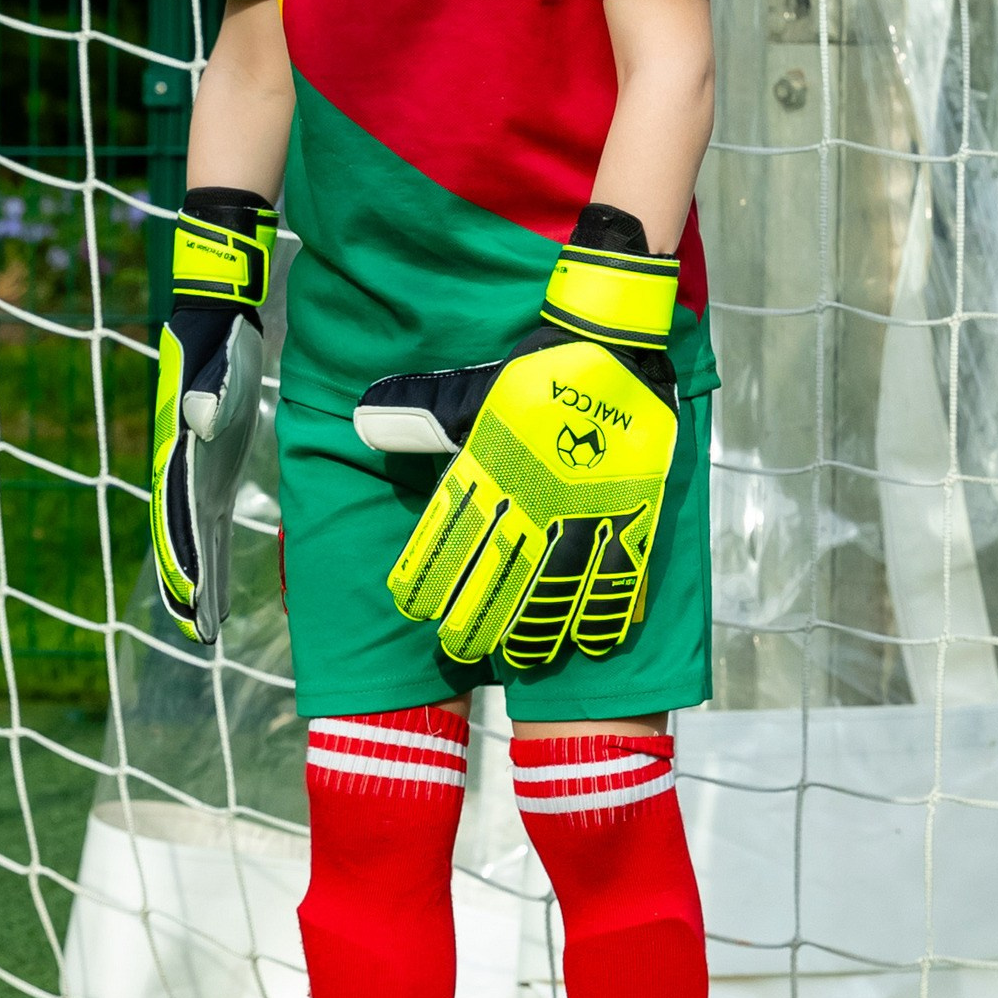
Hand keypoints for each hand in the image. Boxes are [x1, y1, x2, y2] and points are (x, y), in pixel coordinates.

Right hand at [150, 188, 276, 642]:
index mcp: (178, 447)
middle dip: (186, 585)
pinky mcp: (211, 466)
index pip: (175, 512)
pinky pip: (207, 519)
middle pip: (179, 535)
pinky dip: (207, 553)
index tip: (189, 595)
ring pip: (191, 534)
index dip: (180, 555)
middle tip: (196, 633)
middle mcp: (179, 466)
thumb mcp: (218, 359)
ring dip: (195, 577)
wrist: (215, 315)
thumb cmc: (220, 338)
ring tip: (201, 626)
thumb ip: (210, 390)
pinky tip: (213, 581)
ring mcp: (193, 468)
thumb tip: (204, 421)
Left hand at [355, 206, 678, 668]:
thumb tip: (367, 422)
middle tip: (457, 647)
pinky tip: (589, 641)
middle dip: (475, 614)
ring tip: (518, 659)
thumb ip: (421, 414)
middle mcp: (534, 496)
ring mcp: (584, 508)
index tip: (414, 608)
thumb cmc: (538, 367)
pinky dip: (604, 610)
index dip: (432, 574)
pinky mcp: (629, 509)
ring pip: (555, 583)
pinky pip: (617, 572)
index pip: (452, 534)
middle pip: (499, 570)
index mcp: (493, 467)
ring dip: (534, 626)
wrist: (610, 339)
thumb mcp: (472, 389)